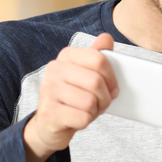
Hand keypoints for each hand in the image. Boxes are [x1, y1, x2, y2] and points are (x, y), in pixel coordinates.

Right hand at [24, 33, 118, 161]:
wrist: (49, 123)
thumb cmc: (73, 97)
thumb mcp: (85, 75)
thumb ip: (97, 56)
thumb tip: (106, 38)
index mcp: (65, 56)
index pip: (99, 59)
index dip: (112, 77)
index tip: (112, 87)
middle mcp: (54, 69)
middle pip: (96, 81)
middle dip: (105, 97)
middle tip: (101, 103)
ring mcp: (49, 90)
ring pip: (90, 101)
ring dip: (95, 110)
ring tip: (87, 110)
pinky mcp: (49, 112)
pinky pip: (83, 118)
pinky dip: (86, 121)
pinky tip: (77, 119)